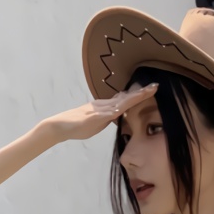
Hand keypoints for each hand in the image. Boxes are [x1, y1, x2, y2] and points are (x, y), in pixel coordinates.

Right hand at [41, 84, 158, 142]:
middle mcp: (102, 105)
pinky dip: (113, 111)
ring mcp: (96, 111)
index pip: (124, 99)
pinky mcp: (90, 118)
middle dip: (141, 93)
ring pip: (118, 103)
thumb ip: (107, 116)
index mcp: (104, 106)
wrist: (58, 126)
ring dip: (132, 98)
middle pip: (125, 98)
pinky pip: (103, 114)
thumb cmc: (77, 125)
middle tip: (155, 86)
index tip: (152, 89)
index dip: (138, 95)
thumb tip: (118, 112)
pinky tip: (122, 109)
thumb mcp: (96, 121)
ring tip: (146, 92)